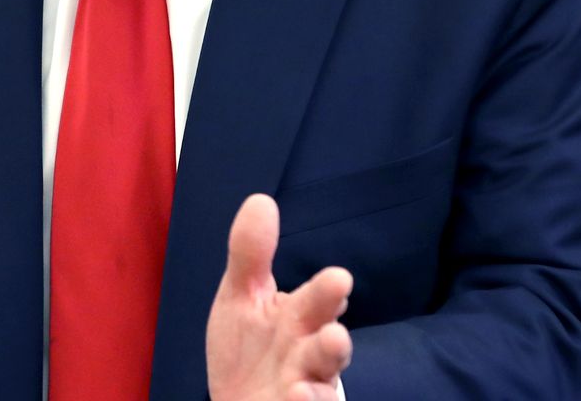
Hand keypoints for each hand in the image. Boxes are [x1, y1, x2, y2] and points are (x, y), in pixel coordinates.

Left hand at [206, 194, 352, 400]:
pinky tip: (296, 394)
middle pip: (328, 344)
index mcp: (300, 317)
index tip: (339, 279)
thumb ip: (251, 254)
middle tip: (336, 326)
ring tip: (331, 347)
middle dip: (334, 337)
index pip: (319, 301)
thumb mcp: (242, 297)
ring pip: (324, 381)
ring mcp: (308, 386)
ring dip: (328, 365)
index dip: (327, 292)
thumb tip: (261, 199)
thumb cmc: (249, 348)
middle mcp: (310, 353)